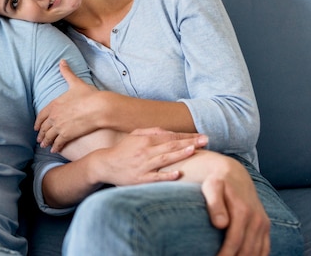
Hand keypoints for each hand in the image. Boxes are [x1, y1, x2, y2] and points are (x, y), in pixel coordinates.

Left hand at [36, 60, 101, 151]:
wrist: (98, 108)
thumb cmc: (88, 95)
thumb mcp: (76, 83)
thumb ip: (67, 73)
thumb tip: (62, 61)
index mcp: (55, 104)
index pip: (42, 115)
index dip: (38, 122)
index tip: (36, 126)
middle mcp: (54, 116)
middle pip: (44, 127)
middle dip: (41, 133)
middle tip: (39, 138)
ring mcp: (60, 126)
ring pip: (49, 136)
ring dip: (46, 141)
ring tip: (44, 145)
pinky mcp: (67, 134)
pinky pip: (58, 143)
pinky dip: (55, 146)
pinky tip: (54, 150)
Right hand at [92, 128, 208, 185]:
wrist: (104, 164)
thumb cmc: (122, 150)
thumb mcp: (134, 135)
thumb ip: (151, 131)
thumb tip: (168, 131)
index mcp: (145, 139)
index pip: (170, 136)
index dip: (187, 135)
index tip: (202, 136)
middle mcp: (145, 151)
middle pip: (170, 145)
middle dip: (189, 142)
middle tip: (205, 140)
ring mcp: (143, 165)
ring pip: (164, 159)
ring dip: (180, 154)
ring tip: (194, 150)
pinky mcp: (139, 178)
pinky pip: (155, 177)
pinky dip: (167, 176)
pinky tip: (178, 174)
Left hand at [201, 157, 270, 255]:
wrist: (234, 174)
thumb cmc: (218, 182)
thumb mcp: (211, 187)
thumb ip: (214, 204)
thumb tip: (220, 224)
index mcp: (243, 211)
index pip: (234, 242)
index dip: (224, 255)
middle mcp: (257, 219)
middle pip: (247, 251)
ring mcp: (263, 224)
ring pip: (257, 252)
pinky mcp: (266, 227)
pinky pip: (265, 249)